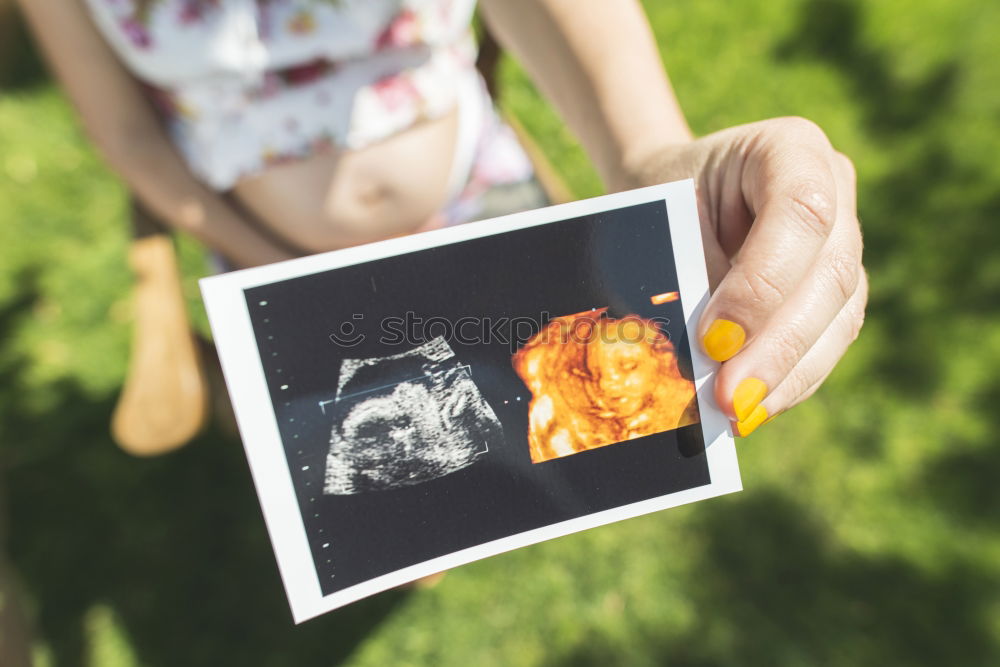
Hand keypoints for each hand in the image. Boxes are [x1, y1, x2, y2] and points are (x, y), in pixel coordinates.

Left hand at [629, 117, 867, 435]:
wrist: (671, 193)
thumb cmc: (659, 199)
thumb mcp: (663, 218)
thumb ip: (690, 273)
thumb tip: (704, 358)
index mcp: (792, 148)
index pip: (801, 212)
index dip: (764, 284)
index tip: (713, 339)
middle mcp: (833, 188)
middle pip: (831, 274)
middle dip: (777, 347)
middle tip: (729, 399)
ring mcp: (845, 239)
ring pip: (840, 317)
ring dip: (787, 375)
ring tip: (739, 415)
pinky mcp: (838, 290)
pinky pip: (828, 342)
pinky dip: (790, 381)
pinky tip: (753, 410)